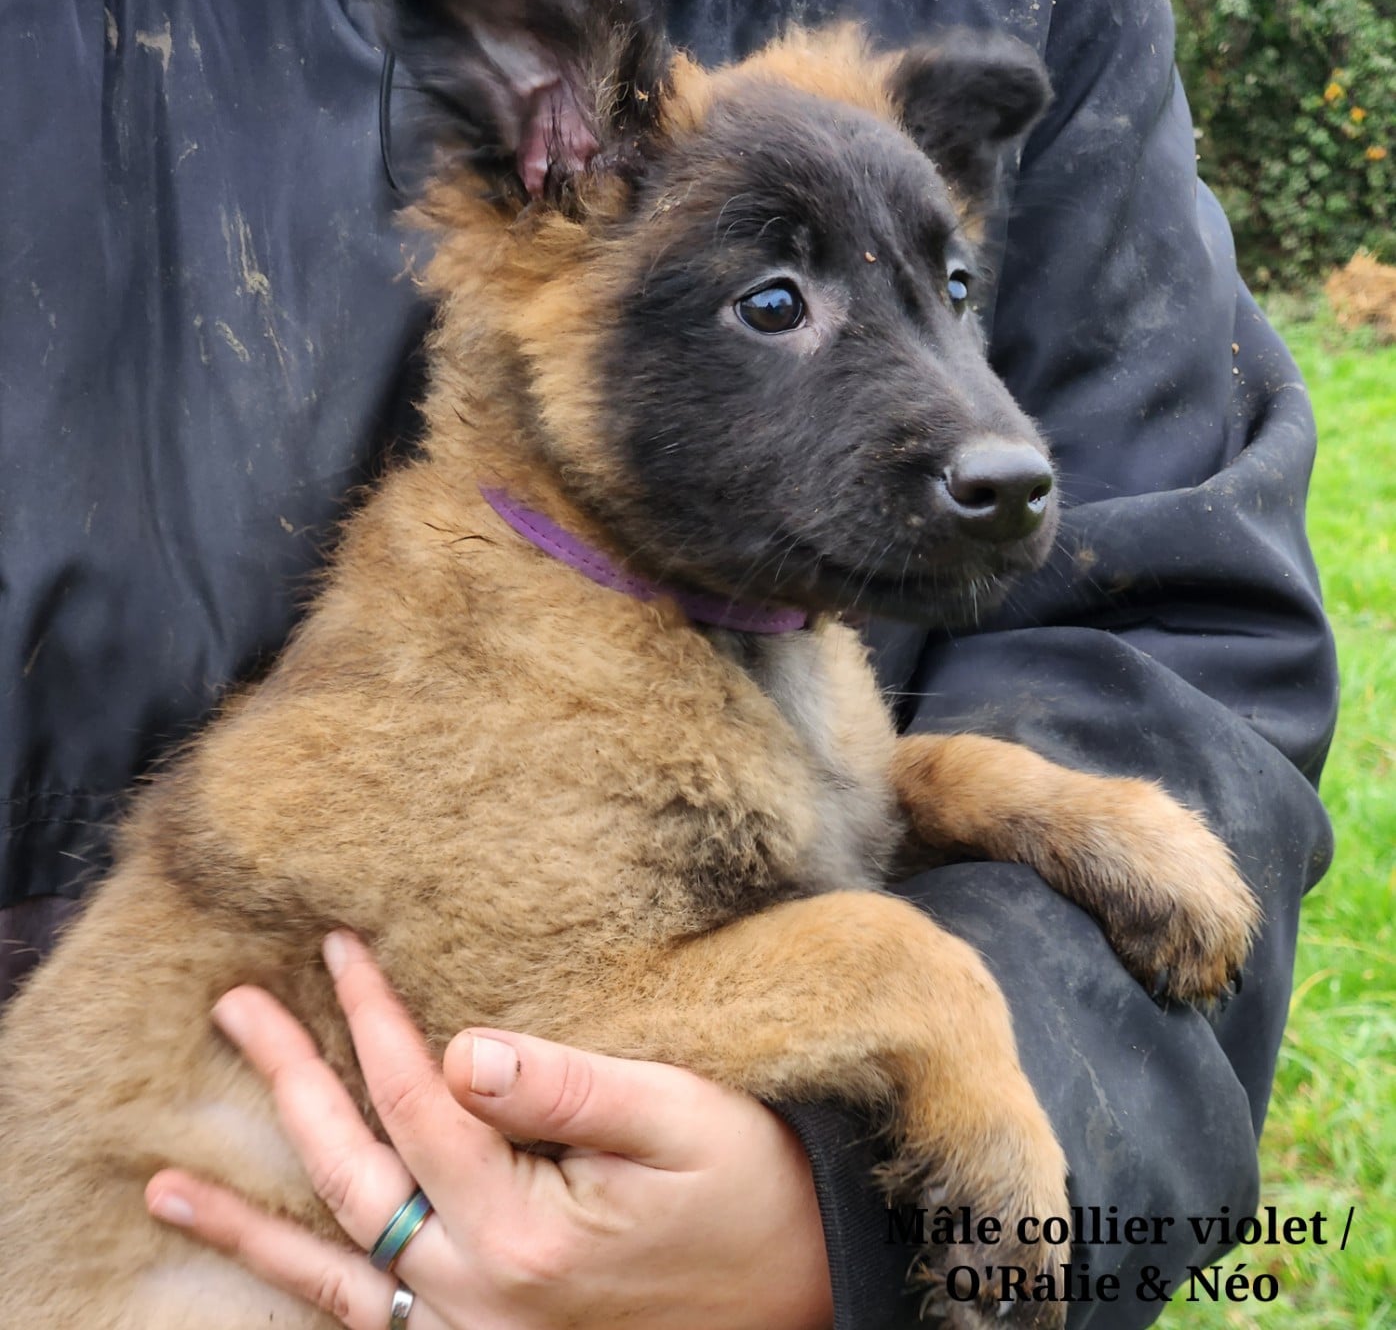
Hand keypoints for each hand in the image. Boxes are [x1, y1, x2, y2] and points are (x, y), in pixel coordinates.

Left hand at [145, 931, 833, 1329]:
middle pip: (354, 1177)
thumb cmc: (750, 1191)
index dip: (372, 1020)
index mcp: (524, 1233)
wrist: (801, 1290)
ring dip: (250, 1227)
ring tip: (168, 1191)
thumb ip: (569, 1087)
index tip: (335, 947)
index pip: (419, 1103)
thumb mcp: (679, 1121)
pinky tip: (276, 1270)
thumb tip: (462, 1049)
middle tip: (233, 1009)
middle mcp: (478, 1297)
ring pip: (335, 1272)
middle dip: (290, 1084)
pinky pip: (370, 1325)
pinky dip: (308, 1294)